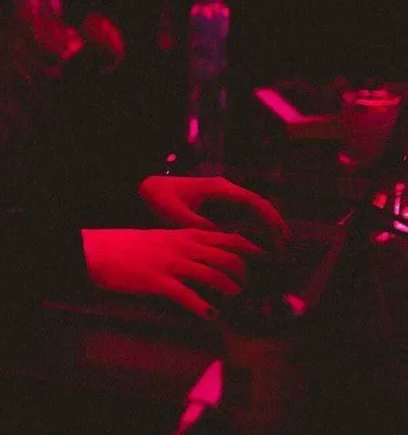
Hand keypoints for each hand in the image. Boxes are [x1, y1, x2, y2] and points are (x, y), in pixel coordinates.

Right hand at [81, 227, 264, 318]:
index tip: (265, 262)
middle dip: (244, 275)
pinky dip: (203, 307)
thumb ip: (187, 246)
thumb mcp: (163, 239)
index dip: (251, 251)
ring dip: (230, 291)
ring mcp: (172, 264)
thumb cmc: (130, 246)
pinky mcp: (158, 282)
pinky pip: (187, 296)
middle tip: (249, 288)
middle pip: (227, 258)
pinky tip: (211, 316)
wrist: (99, 250)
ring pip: (213, 276)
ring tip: (236, 301)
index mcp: (186, 234)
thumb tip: (210, 260)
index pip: (229, 239)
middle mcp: (184, 247)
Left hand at [137, 175, 288, 245]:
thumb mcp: (176, 214)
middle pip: (258, 204)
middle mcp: (225, 189)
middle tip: (285, 245)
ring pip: (253, 209)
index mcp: (218, 188)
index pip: (253, 201)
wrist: (149, 189)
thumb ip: (198, 225)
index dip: (269, 218)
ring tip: (279, 246)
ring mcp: (223, 195)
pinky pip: (243, 213)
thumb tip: (221, 238)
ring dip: (267, 225)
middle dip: (274, 223)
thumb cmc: (160, 198)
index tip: (280, 235)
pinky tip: (260, 242)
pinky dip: (255, 226)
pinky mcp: (219, 203)